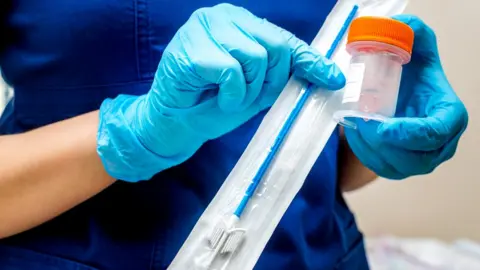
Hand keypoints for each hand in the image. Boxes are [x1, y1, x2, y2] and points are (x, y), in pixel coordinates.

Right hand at [97, 4, 344, 181]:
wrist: (177, 122)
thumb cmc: (214, 103)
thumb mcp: (258, 88)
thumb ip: (285, 76)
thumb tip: (328, 75)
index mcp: (241, 22)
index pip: (284, 39)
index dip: (309, 61)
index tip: (332, 79)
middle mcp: (223, 16)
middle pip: (275, 47)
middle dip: (269, 81)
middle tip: (247, 96)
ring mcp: (204, 27)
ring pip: (255, 58)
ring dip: (247, 91)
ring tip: (228, 97)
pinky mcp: (191, 47)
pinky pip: (232, 72)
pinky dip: (230, 94)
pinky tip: (214, 97)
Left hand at [344, 15, 467, 179]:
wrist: (400, 93)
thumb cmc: (412, 74)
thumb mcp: (416, 48)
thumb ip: (413, 32)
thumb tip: (400, 25)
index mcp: (449, 116)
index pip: (436, 133)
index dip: (409, 134)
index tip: (382, 126)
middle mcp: (440, 144)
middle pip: (415, 158)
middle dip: (383, 143)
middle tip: (360, 122)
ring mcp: (421, 160)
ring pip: (396, 166)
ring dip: (370, 148)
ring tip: (354, 125)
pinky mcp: (401, 167)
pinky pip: (381, 168)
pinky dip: (364, 153)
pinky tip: (354, 133)